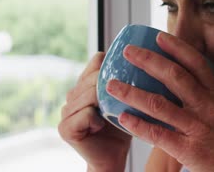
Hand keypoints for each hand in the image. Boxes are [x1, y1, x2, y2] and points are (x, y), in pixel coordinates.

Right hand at [58, 52, 131, 170]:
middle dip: (111, 87)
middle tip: (120, 103)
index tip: (127, 78)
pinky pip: (85, 113)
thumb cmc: (124, 126)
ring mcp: (66, 111)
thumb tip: (148, 57)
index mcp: (86, 83)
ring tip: (110, 115)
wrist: (114, 156)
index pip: (97, 61)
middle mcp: (73, 94)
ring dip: (105, 105)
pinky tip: (101, 126)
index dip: (112, 67)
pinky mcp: (65, 128)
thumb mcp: (128, 97)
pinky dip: (97, 119)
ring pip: (89, 94)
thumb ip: (129, 79)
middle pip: (93, 77)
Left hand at [105, 33, 213, 171]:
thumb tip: (184, 85)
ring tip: (112, 85)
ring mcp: (199, 127)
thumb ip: (207, 98)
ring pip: (159, 104)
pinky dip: (139, 125)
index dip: (176, 48)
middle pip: (174, 76)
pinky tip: (123, 118)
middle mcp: (208, 106)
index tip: (158, 37)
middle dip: (148, 61)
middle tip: (128, 52)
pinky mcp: (190, 150)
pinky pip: (158, 134)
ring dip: (132, 93)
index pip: (196, 64)